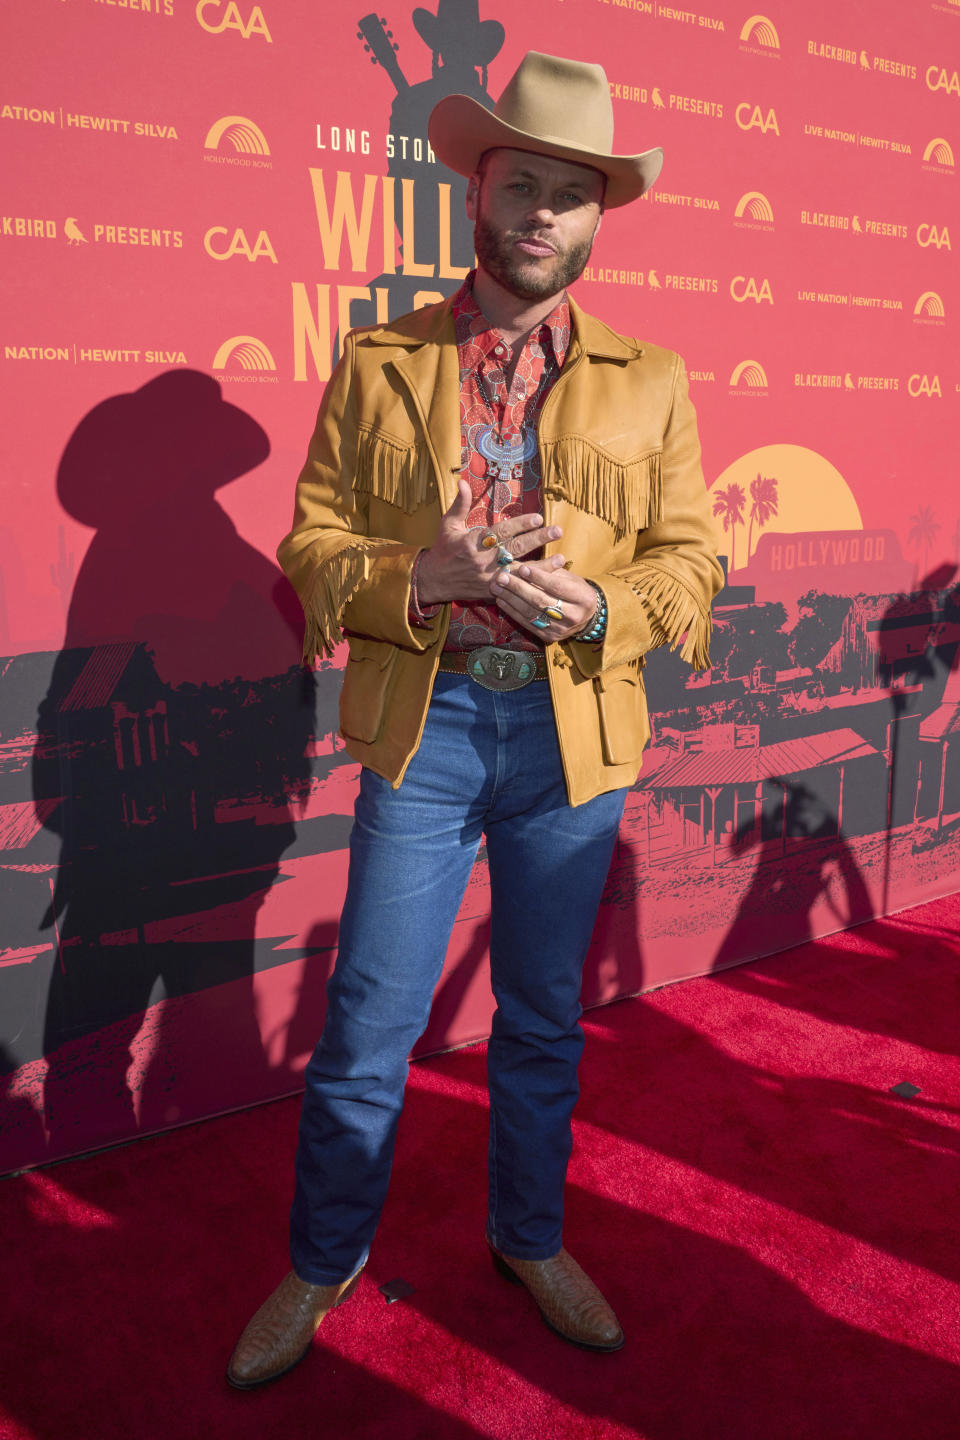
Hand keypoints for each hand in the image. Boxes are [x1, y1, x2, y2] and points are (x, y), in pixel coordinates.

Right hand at [417, 480, 561, 604]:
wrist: (433, 580)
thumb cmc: (443, 549)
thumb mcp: (448, 525)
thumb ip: (460, 505)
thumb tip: (463, 482)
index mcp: (474, 543)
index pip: (501, 532)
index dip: (520, 524)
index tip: (538, 517)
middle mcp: (484, 561)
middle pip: (515, 549)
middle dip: (538, 539)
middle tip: (557, 531)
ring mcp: (490, 578)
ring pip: (520, 572)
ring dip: (542, 566)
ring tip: (562, 559)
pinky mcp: (493, 591)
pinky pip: (517, 589)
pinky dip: (532, 584)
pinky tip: (549, 581)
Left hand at [490, 554, 597, 642]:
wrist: (586, 616)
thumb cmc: (575, 591)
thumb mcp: (568, 577)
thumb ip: (549, 570)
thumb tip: (524, 563)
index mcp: (583, 598)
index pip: (557, 586)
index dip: (538, 577)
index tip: (522, 568)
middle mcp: (574, 616)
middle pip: (541, 601)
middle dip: (518, 588)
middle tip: (502, 577)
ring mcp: (561, 629)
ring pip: (532, 613)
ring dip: (511, 599)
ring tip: (497, 587)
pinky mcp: (550, 637)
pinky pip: (528, 623)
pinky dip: (512, 611)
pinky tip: (501, 600)